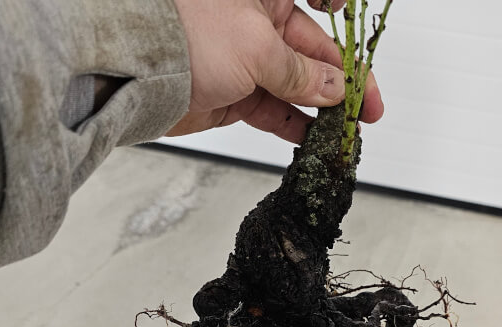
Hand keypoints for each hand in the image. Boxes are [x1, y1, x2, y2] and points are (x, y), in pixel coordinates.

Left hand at [167, 0, 384, 142]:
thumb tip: (335, 87)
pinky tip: (315, 137)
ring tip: (345, 129)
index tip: (350, 19)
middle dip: (343, 80)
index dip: (336, 7)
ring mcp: (245, 60)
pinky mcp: (234, 94)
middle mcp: (256, 22)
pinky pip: (274, 110)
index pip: (312, 1)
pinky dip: (295, 125)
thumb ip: (301, 73)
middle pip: (313, 52)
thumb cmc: (184, 35)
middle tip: (367, 107)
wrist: (134, 73)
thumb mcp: (257, 48)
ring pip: (296, 86)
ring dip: (322, 108)